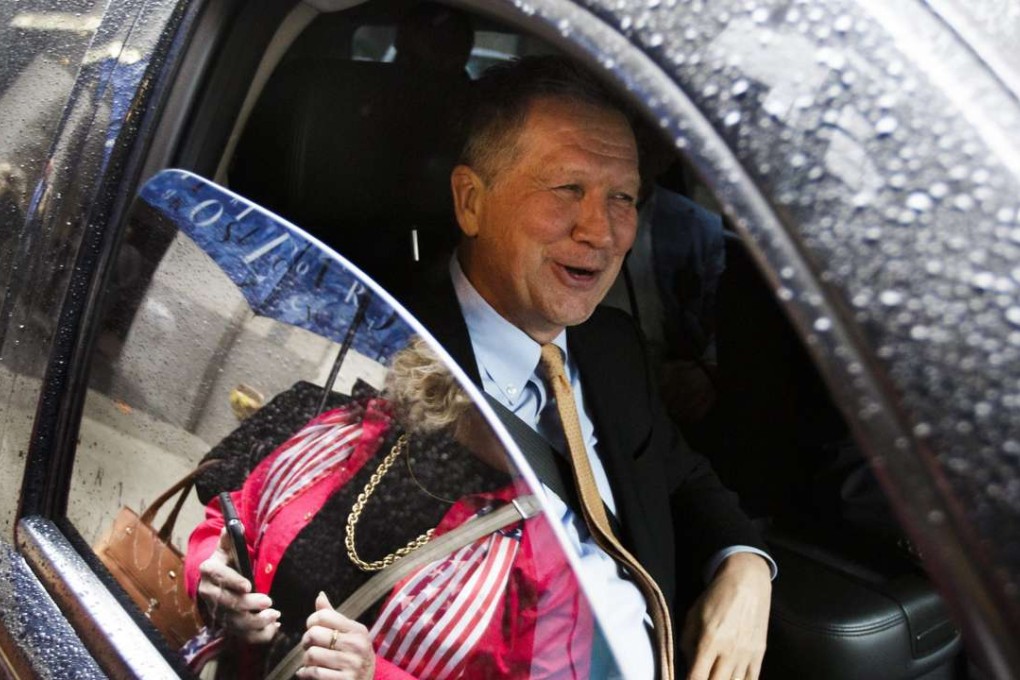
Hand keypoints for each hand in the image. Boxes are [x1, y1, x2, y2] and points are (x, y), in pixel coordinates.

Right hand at [197, 528, 279, 642]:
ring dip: (255, 622)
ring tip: (274, 615)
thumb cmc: (226, 560)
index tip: (247, 585)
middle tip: (268, 602)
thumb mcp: (227, 547)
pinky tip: (273, 628)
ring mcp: (218, 611)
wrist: (215, 580)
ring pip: (234, 622)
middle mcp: (209, 593)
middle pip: (227, 603)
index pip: (219, 577)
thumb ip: (230, 538)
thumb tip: (231, 525)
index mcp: (209, 571)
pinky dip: (258, 635)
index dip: (232, 582)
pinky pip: (242, 635)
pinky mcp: (228, 625)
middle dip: (248, 604)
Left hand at [298, 592, 375, 679]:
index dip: (311, 621)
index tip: (313, 630)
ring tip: (311, 662)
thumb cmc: (353, 656)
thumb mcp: (349, 635)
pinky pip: (314, 673)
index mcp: (357, 630)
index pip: (324, 615)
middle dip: (306, 641)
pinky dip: (305, 673)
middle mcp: (356, 645)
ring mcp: (351, 664)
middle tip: (309, 647)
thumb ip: (332, 616)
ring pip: (312, 654)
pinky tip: (306, 673)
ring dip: (306, 660)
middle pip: (314, 633)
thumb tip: (320, 596)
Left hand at [681, 552, 771, 679]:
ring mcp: (746, 654)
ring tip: (713, 677)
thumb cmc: (716, 597)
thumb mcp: (693, 615)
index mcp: (710, 640)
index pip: (697, 677)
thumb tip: (687, 664)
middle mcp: (729, 651)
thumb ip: (686, 641)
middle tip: (699, 677)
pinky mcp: (759, 654)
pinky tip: (730, 679)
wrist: (747, 582)